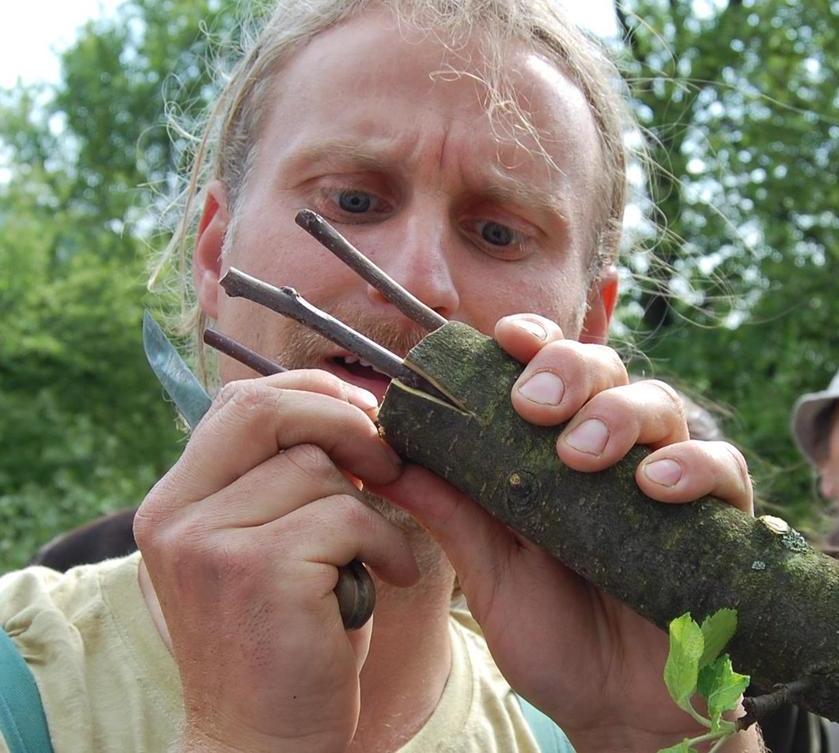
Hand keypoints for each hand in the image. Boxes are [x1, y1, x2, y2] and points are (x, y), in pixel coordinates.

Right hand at [134, 370, 417, 752]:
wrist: (263, 743)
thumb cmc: (284, 640)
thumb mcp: (264, 549)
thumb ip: (277, 483)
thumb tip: (346, 409)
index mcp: (174, 503)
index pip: (238, 404)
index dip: (308, 394)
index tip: (361, 413)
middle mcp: (176, 516)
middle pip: (267, 412)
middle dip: (343, 421)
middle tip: (387, 459)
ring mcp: (211, 543)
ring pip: (320, 469)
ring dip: (369, 511)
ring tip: (374, 560)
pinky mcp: (258, 570)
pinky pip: (348, 517)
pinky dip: (386, 545)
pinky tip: (390, 579)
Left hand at [373, 314, 758, 751]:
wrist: (617, 712)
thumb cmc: (553, 635)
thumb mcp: (491, 574)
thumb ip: (451, 512)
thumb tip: (384, 458)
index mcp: (554, 454)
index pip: (550, 370)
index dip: (532, 342)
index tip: (504, 340)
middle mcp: (613, 453)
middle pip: (606, 370)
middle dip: (570, 371)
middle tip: (533, 408)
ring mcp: (667, 482)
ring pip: (661, 404)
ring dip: (622, 415)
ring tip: (584, 456)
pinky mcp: (718, 519)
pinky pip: (723, 467)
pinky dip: (694, 464)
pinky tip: (657, 485)